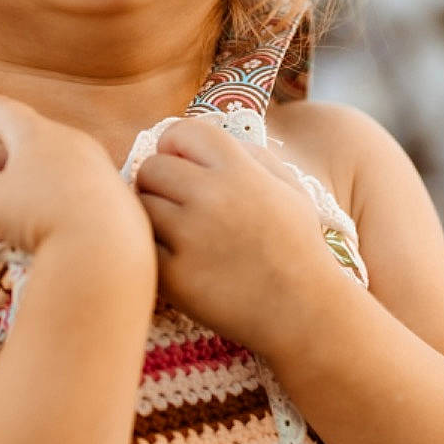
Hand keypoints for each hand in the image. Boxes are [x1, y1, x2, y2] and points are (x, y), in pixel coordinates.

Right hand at [0, 93, 155, 269]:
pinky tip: (50, 224)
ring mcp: (97, 163)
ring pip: (56, 158)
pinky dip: (57, 193)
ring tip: (13, 204)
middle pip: (28, 133)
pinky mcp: (115, 190)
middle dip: (0, 151)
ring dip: (30, 174)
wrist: (108, 247)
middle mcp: (70, 139)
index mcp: (36, 133)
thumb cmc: (42, 217)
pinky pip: (79, 182)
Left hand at [132, 119, 335, 348]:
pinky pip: (141, 247)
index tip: (183, 169)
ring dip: (151, 218)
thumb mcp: (288, 187)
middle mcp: (213, 196)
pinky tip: (177, 262)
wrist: (305, 311)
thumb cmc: (296, 247)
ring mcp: (192, 236)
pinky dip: (152, 253)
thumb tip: (196, 139)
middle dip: (159, 183)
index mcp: (240, 170)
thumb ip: (248, 153)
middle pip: (151, 168)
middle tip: (177, 207)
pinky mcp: (175, 276)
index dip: (175, 148)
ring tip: (177, 235)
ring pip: (139, 206)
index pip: (180, 132)